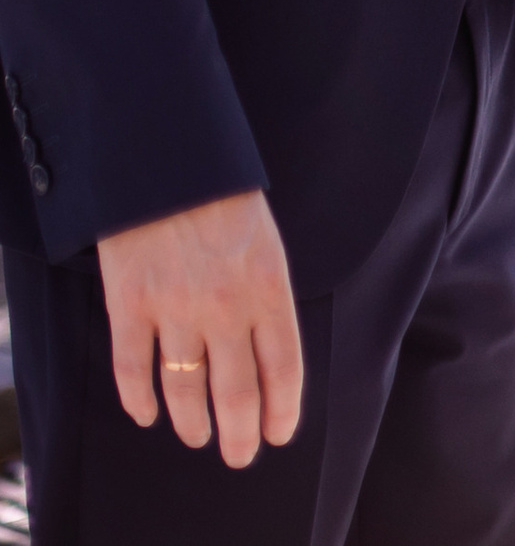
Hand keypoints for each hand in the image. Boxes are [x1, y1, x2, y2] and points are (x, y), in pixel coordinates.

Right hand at [97, 188, 301, 466]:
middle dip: (240, 433)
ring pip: (186, 391)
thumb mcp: (267, 243)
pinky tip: (149, 414)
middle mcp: (224, 306)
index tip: (280, 434)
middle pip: (237, 391)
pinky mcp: (129, 306)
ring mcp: (174, 308)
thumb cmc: (226, 199)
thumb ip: (266, 296)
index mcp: (268, 286)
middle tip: (241, 455)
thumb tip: (267, 353)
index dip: (283, 409)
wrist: (169, 161)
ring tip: (198, 437)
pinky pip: (134, 370)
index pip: (284, 366)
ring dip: (193, 423)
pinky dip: (140, 400)